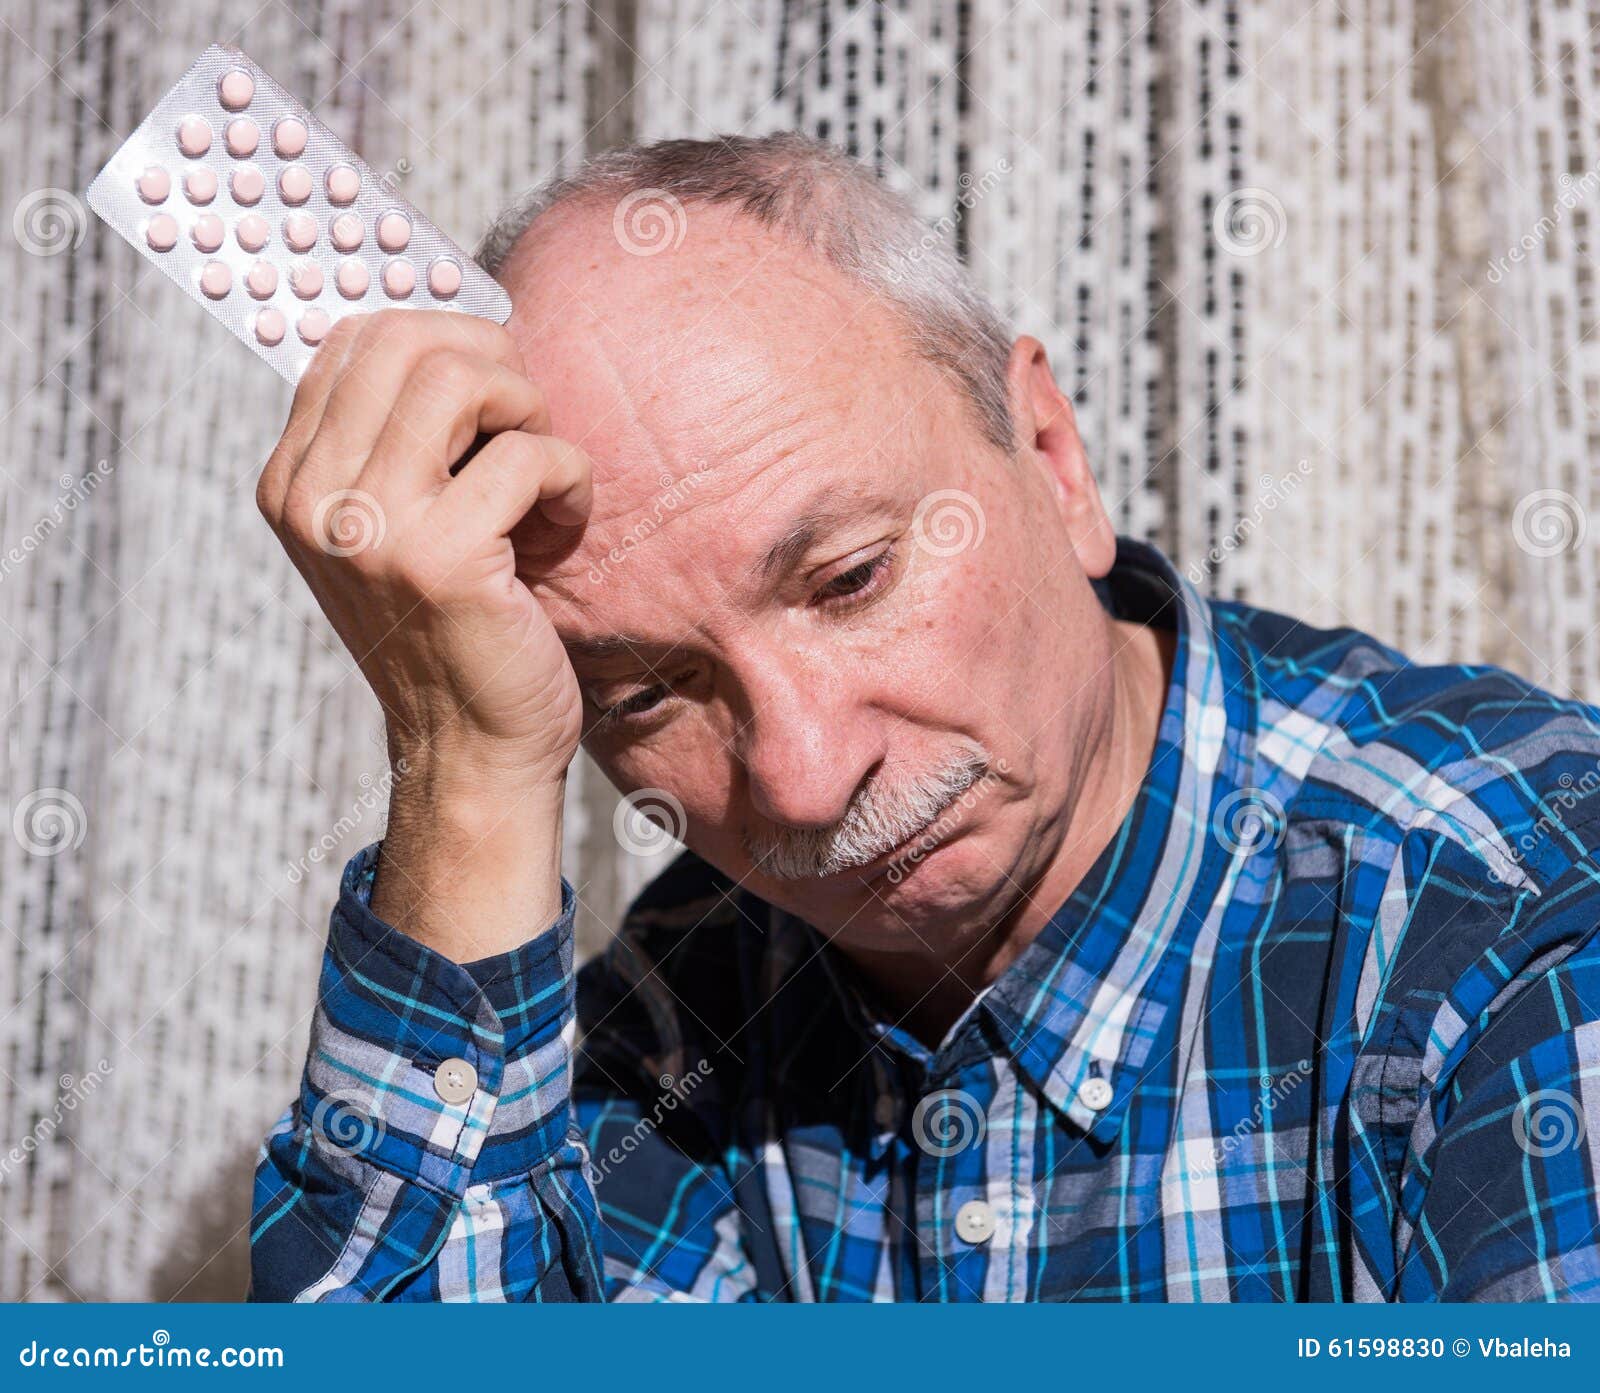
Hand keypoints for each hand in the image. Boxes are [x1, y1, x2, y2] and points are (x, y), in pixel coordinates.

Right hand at [256, 309, 591, 956]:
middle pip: (406, 339)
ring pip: (461, 377)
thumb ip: (396, 441)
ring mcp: (368, 527)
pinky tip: (559, 530)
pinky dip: (569, 479)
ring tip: (541, 475)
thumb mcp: (398, 527)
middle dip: (493, 364)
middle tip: (527, 424)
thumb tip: (460, 334)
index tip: (494, 385)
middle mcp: (312, 499)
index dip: (444, 335)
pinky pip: (528, 455)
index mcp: (291, 482)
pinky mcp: (440, 559)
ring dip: (528, 410)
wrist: (470, 749)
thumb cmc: (454, 630)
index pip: (354, 338)